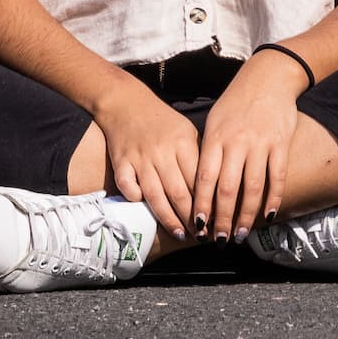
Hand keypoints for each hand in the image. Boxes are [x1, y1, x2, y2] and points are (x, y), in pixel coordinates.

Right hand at [92, 80, 205, 238]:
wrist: (125, 103)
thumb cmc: (162, 121)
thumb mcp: (186, 131)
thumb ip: (198, 156)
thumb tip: (216, 188)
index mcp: (183, 142)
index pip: (199, 179)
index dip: (208, 203)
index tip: (216, 220)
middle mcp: (162, 152)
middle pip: (180, 192)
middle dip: (191, 218)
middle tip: (201, 235)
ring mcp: (140, 158)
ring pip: (156, 196)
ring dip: (169, 218)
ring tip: (180, 234)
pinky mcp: (121, 163)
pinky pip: (129, 187)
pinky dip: (136, 199)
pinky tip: (146, 211)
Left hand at [192, 53, 312, 240]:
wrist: (268, 78)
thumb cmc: (236, 104)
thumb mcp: (215, 122)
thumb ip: (208, 152)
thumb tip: (197, 188)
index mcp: (215, 138)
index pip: (204, 178)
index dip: (200, 205)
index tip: (197, 226)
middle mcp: (236, 142)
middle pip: (227, 189)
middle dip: (222, 219)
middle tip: (219, 240)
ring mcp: (260, 143)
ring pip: (252, 188)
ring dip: (246, 215)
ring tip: (240, 235)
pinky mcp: (281, 143)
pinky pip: (277, 177)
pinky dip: (273, 198)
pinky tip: (269, 215)